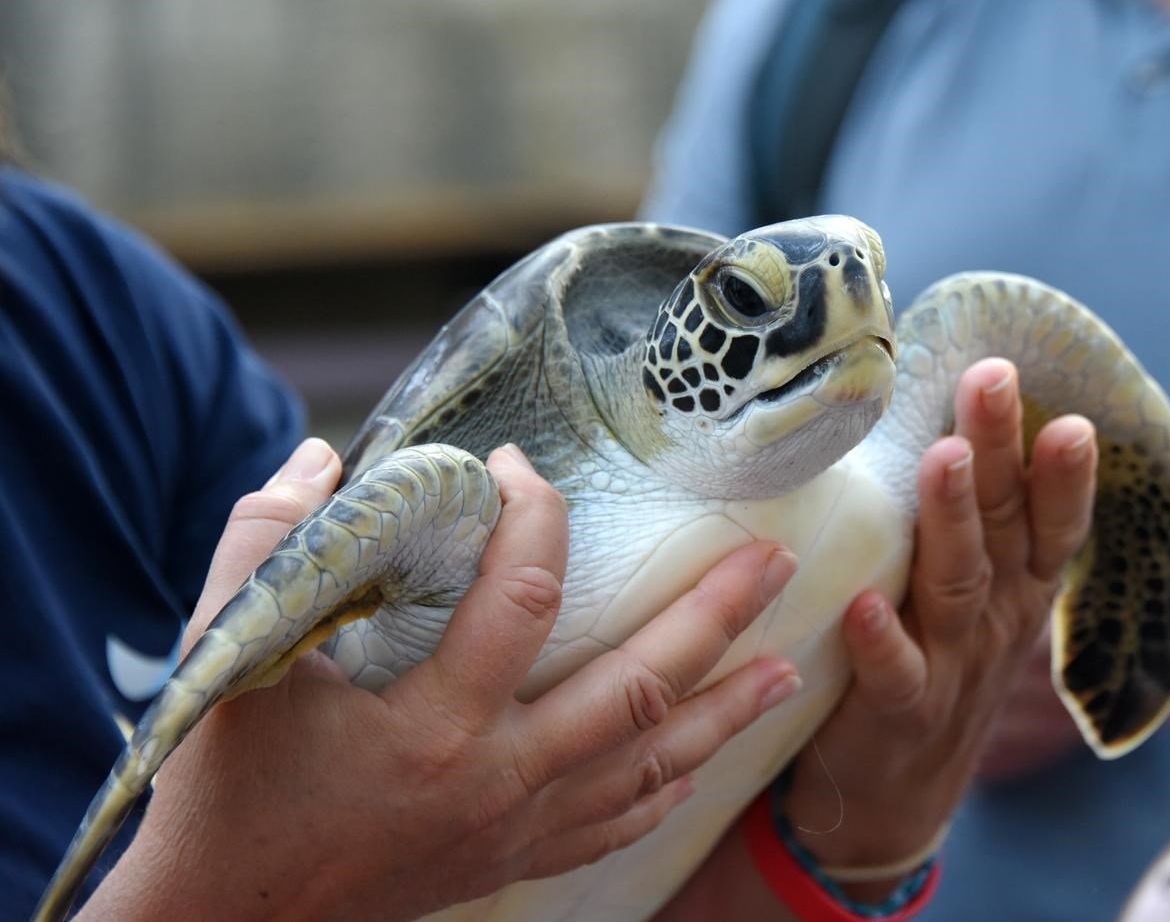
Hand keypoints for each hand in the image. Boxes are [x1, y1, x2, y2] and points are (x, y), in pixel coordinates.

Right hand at [79, 439, 801, 921]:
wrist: (221, 917)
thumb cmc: (226, 786)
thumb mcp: (231, 654)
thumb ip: (267, 544)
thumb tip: (327, 457)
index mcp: (431, 727)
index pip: (523, 600)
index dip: (534, 517)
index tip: (519, 466)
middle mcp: (496, 781)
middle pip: (636, 688)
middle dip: (713, 619)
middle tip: (772, 561)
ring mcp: (515, 829)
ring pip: (648, 763)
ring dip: (723, 709)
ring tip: (785, 666)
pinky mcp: (513, 860)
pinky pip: (615, 824)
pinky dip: (668, 785)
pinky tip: (706, 759)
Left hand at [785, 358, 1096, 891]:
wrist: (900, 792)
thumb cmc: (932, 659)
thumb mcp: (970, 589)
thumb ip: (972, 519)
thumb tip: (953, 411)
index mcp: (1017, 582)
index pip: (1049, 517)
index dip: (1061, 468)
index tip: (1067, 409)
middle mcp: (996, 616)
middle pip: (1003, 524)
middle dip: (1000, 449)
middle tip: (992, 380)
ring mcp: (953, 664)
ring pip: (958, 583)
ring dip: (951, 519)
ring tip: (944, 459)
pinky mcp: (901, 710)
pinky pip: (897, 674)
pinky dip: (884, 640)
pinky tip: (867, 605)